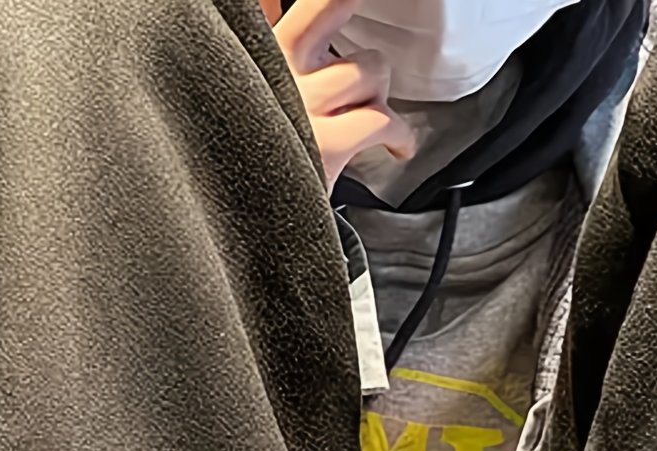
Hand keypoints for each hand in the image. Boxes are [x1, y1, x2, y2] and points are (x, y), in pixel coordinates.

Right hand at [272, 0, 414, 188]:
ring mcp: (299, 105)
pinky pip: (380, 118)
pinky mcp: (324, 144)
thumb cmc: (269, 159)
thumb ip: (282, 48)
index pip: (305, 3)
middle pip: (332, 7)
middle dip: (353, 26)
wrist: (257, 223)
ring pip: (369, 70)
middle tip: (368, 63)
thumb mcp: (263, 92)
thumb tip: (301, 8)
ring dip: (379, 97)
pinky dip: (399, 133)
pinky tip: (398, 144)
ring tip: (371, 123)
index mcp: (261, 52)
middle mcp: (273, 68)